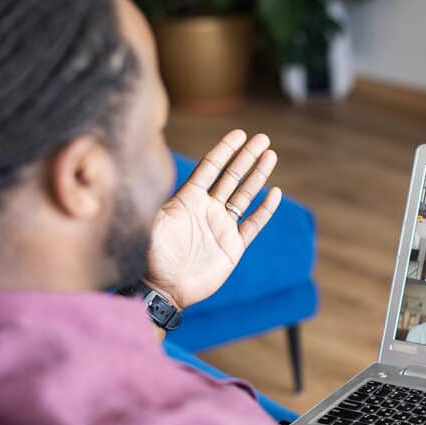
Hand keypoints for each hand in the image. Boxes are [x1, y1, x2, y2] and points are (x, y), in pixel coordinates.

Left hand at [142, 130, 281, 308]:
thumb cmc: (153, 258)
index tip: (239, 134)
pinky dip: (264, 210)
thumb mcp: (151, 227)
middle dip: (246, 157)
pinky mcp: (232, 247)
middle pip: (231, 176)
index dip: (224, 150)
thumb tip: (152, 179)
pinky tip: (275, 193)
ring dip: (258, 176)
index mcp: (188, 200)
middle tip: (263, 139)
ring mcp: (221, 227)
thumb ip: (157, 205)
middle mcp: (207, 209)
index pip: (210, 168)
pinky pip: (252, 224)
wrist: (165, 290)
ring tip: (271, 156)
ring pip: (244, 195)